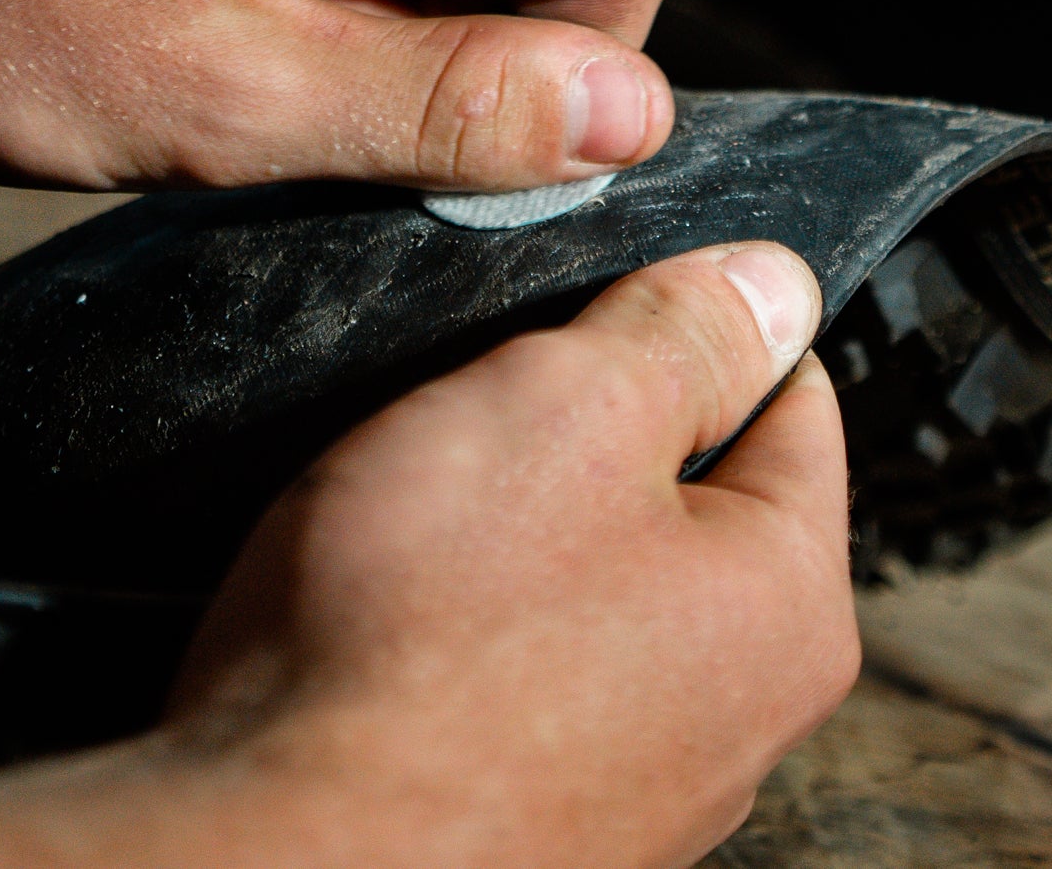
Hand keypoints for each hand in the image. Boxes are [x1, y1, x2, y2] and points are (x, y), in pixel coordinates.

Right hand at [0, 243, 860, 868]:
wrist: (268, 868)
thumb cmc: (425, 632)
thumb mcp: (564, 414)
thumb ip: (675, 331)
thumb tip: (763, 267)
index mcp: (776, 592)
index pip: (783, 394)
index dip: (700, 297)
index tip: (622, 244)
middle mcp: (732, 704)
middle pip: (683, 497)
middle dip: (606, 414)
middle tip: (502, 338)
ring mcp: (622, 779)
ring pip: (591, 586)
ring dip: (523, 513)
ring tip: (429, 445)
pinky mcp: (499, 820)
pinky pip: (505, 673)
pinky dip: (455, 608)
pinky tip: (376, 566)